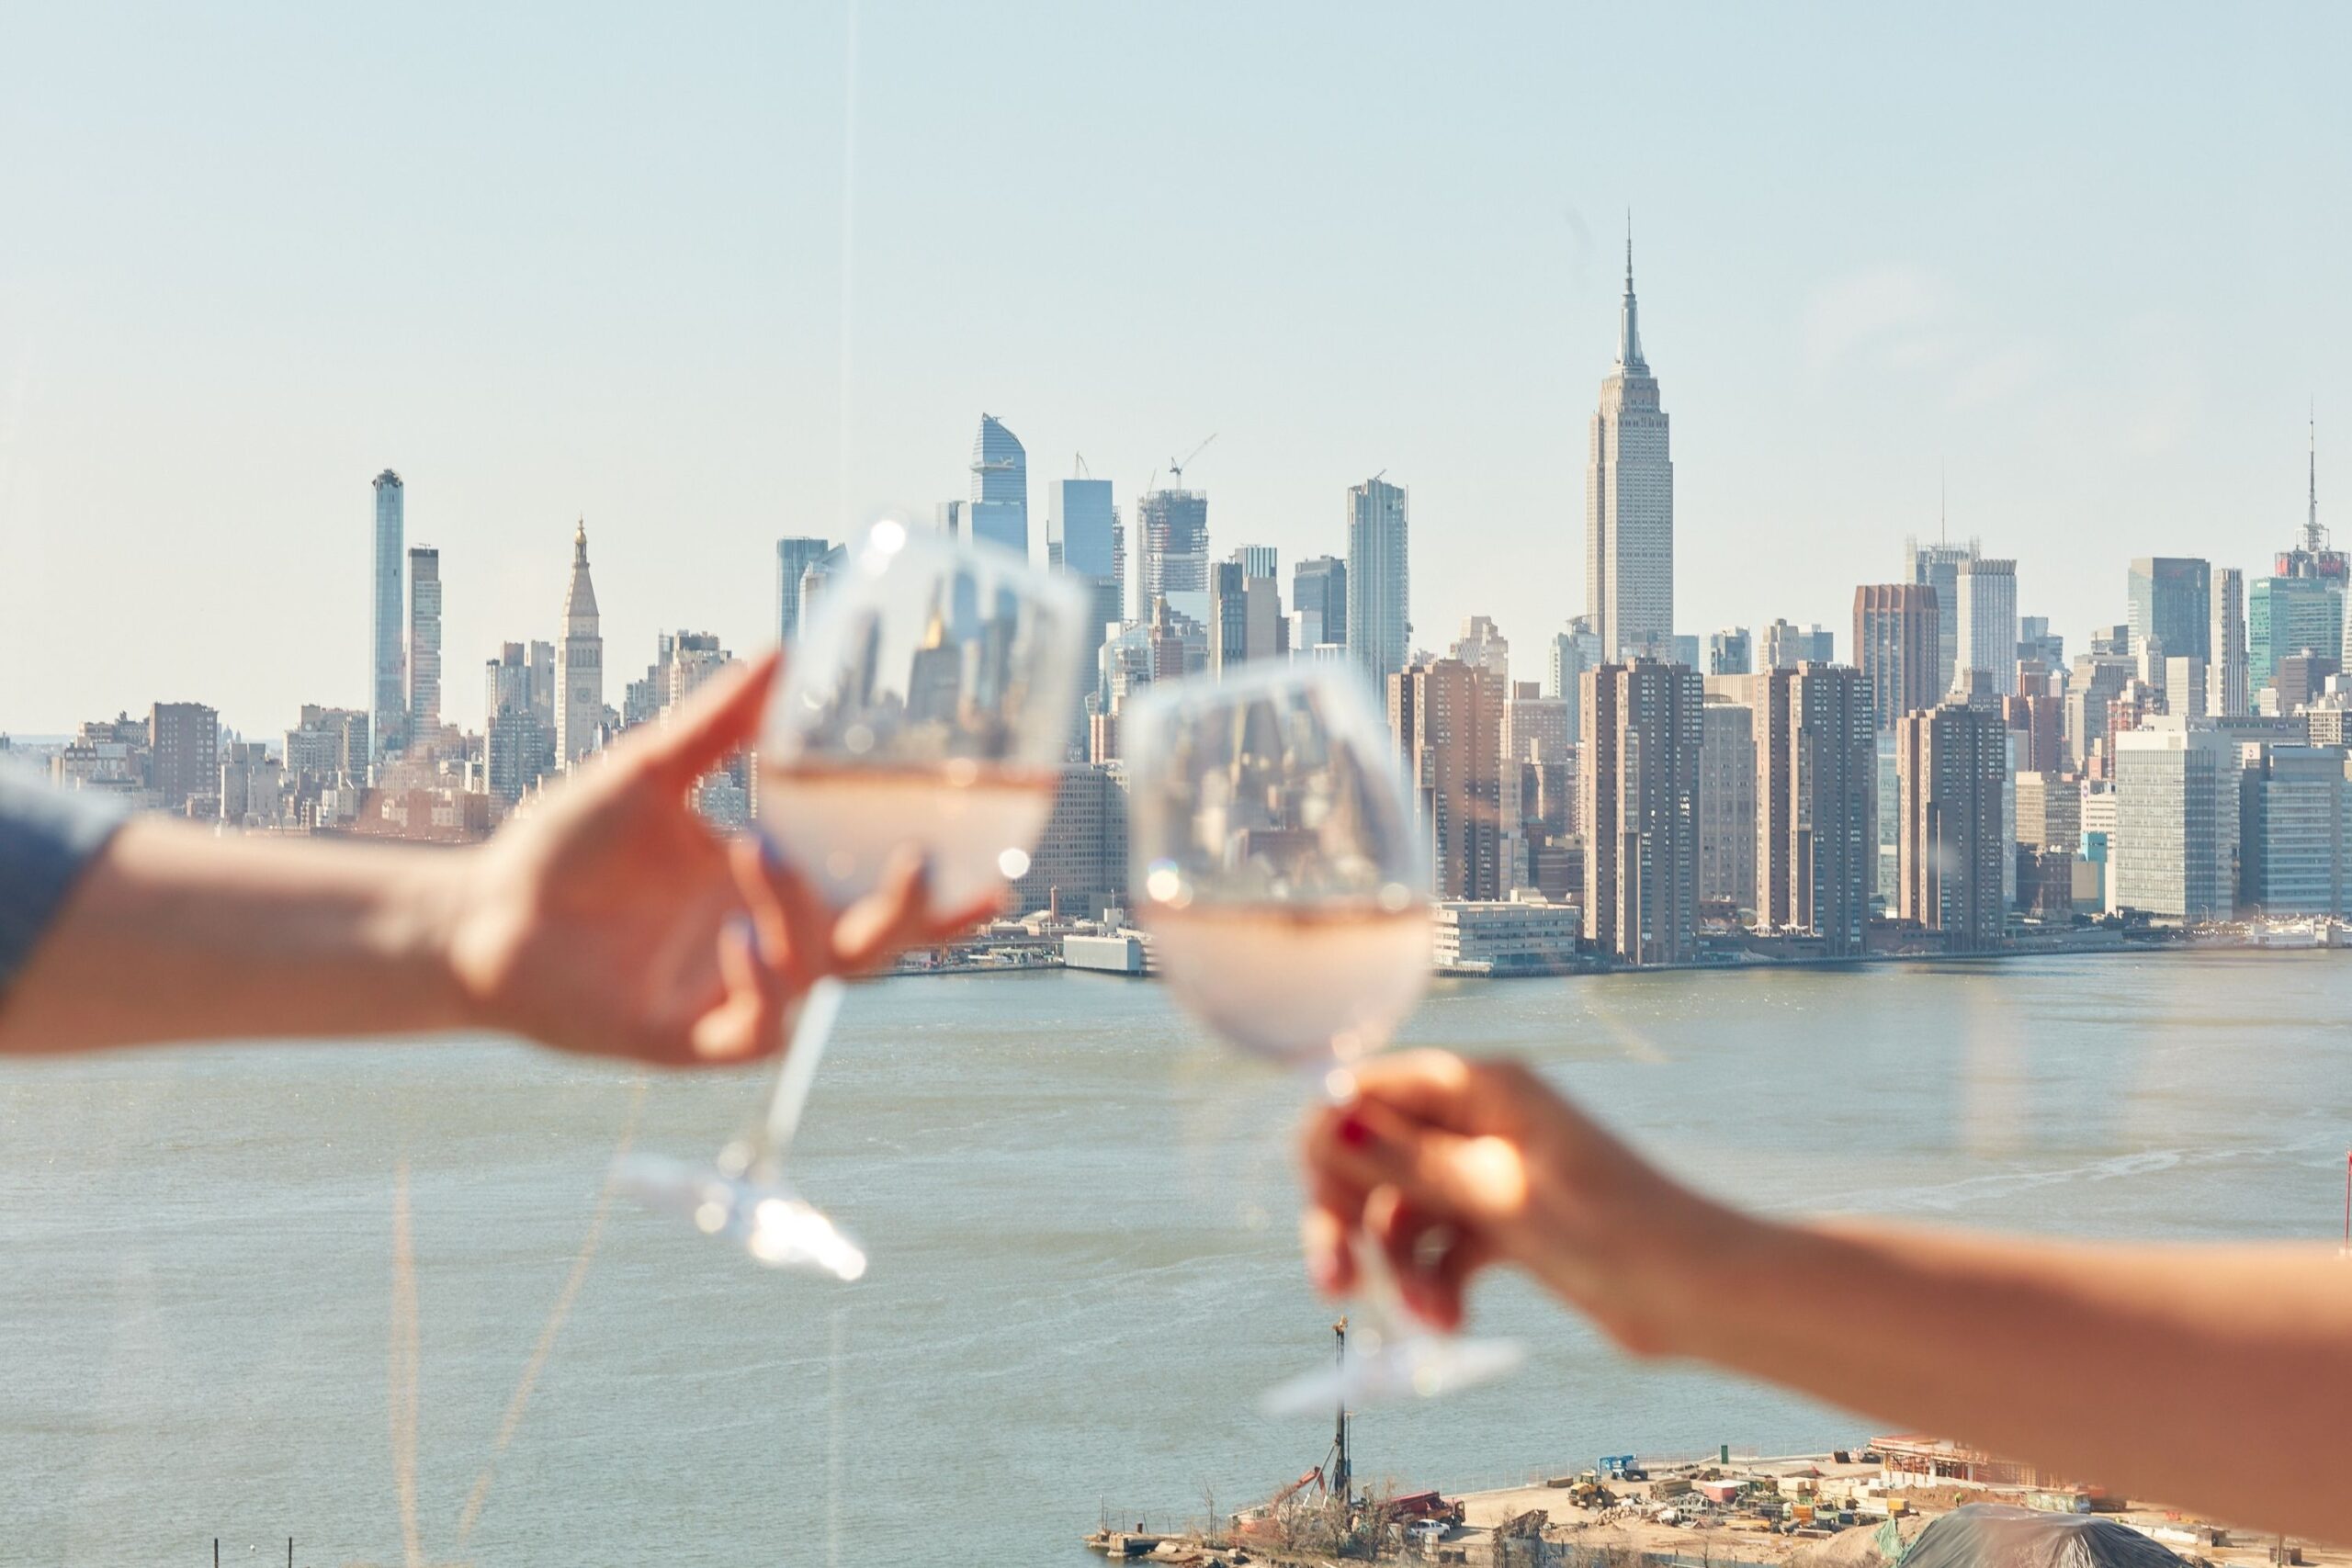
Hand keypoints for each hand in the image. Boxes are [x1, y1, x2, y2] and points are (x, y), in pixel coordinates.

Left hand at [442, 652, 995, 1066]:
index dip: (941, 895)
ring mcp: (731, 994)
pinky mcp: (686, 1038)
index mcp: (774, 888)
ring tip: (760, 854)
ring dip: (804, 921)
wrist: (477, 915)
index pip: (875, 898)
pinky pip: (752, 1027)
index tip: (998, 868)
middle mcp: (767, 945)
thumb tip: (782, 650)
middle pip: (874, 946)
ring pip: (816, 979)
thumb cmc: (563, 849)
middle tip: (919, 862)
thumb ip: (719, 722)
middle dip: (911, 914)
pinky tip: (732, 935)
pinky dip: (757, 982)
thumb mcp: (650, 773)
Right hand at [1299, 1050, 1747, 1350]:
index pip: (1370, 1091)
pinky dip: (1434, 1284)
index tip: (1322, 1209)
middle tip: (1333, 1281)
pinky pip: (1439, 1249)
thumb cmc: (1615, 1229)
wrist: (1698, 1293)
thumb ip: (1409, 1161)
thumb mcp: (1500, 1195)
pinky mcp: (1504, 1224)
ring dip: (1400, 1268)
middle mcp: (1479, 1119)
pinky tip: (1448, 1322)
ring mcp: (1490, 1173)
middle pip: (1375, 1157)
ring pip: (1403, 1211)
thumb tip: (1330, 1123)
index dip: (1333, 1145)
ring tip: (1429, 1318)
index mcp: (1482, 1087)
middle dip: (1350, 1219)